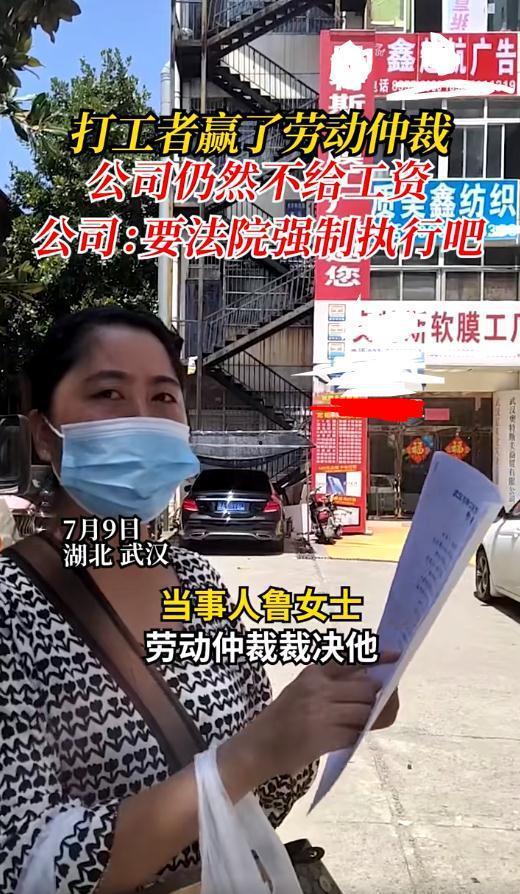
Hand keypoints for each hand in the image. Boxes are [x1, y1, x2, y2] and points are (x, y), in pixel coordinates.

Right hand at [243, 652, 399, 779]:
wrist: (258, 746)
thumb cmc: (283, 717)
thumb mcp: (302, 689)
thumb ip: (331, 683)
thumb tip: (371, 683)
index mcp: (314, 672)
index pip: (350, 658)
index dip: (376, 656)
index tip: (395, 656)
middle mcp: (318, 687)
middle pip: (366, 689)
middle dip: (378, 699)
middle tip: (379, 707)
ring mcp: (320, 711)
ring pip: (364, 711)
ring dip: (368, 720)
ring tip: (362, 723)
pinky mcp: (322, 735)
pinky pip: (354, 733)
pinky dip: (356, 735)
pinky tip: (348, 736)